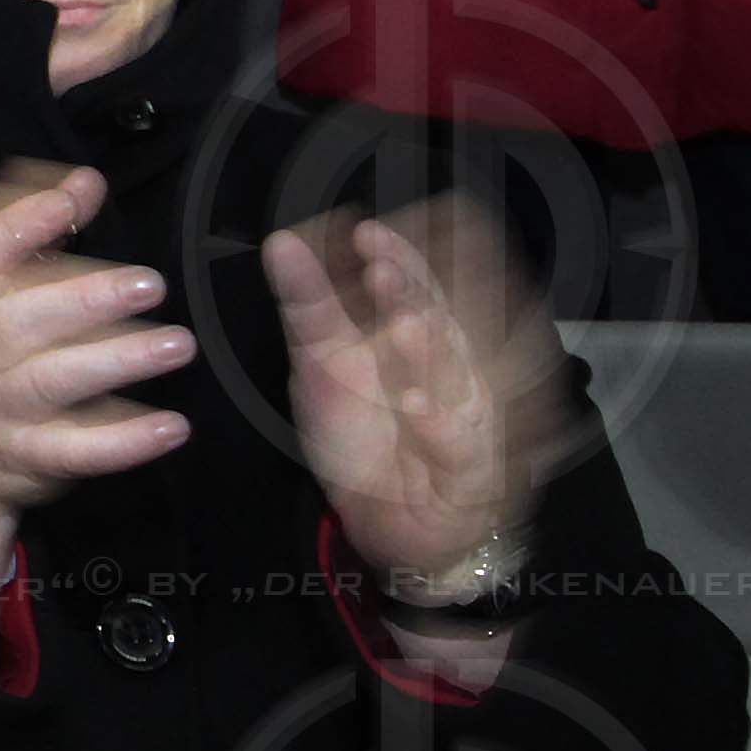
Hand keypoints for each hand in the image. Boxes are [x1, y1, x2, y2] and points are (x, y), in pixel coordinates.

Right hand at [0, 162, 198, 603]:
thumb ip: (40, 233)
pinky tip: (169, 425)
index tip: (65, 202)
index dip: (17, 226)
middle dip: (82, 300)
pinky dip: (123, 442)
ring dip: (114, 362)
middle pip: (12, 324)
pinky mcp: (27, 456)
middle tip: (149, 284)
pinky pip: (74, 451)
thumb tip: (83, 182)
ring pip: (47, 383)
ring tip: (175, 345)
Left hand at [261, 202, 556, 583]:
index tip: (364, 229)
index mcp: (416, 335)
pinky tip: (421, 409)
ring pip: (454, 376)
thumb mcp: (323, 363)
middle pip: (438, 318)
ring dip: (432, 349)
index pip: (415, 283)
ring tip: (404, 324)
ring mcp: (464, 414)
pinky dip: (443, 427)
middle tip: (379, 257)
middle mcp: (447, 366)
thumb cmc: (367, 433)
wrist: (396, 522)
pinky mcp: (468, 467)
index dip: (398, 253)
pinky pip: (460, 444)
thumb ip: (310, 304)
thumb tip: (282, 242)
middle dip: (412, 289)